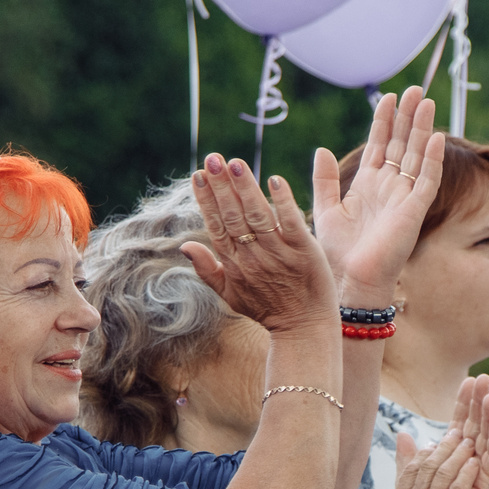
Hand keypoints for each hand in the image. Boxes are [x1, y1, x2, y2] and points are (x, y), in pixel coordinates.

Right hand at [179, 156, 337, 334]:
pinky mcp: (305, 252)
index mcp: (233, 264)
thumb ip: (207, 269)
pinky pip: (291, 223)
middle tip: (213, 158)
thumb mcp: (230, 295)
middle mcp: (253, 257)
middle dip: (222, 186)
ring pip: (258, 216)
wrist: (303, 330)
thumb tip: (184, 245)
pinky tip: (275, 180)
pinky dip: (283, 202)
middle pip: (233, 216)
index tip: (198, 174)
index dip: (206, 199)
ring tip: (237, 164)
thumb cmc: (266, 310)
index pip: (215, 225)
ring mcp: (279, 254)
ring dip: (246, 189)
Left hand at [313, 87, 445, 304]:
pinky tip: (436, 137)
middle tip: (413, 89)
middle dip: (407, 117)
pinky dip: (432, 160)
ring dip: (421, 129)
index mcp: (368, 185)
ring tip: (425, 101)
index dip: (384, 121)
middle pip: (402, 144)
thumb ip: (324, 181)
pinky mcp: (414, 212)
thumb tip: (321, 149)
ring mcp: (404, 198)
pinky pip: (427, 181)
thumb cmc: (337, 254)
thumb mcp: (326, 210)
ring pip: (416, 156)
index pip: (380, 145)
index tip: (387, 97)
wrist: (349, 281)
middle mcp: (389, 188)